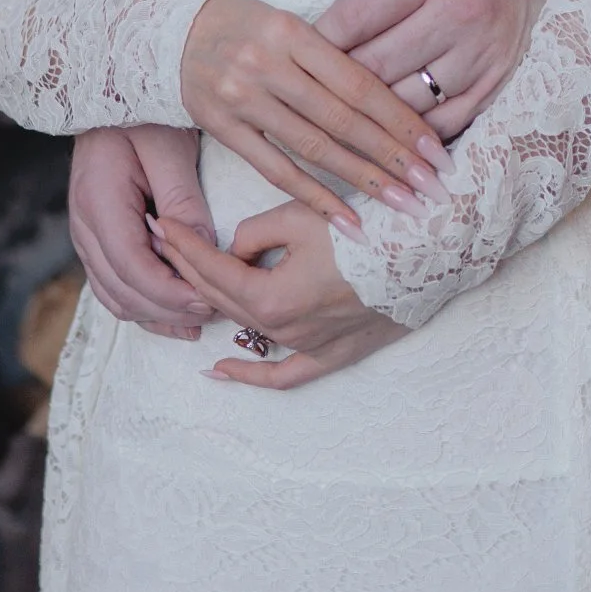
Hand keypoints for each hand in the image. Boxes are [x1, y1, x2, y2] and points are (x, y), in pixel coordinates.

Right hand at [69, 125, 214, 339]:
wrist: (111, 91)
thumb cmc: (143, 112)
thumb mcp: (169, 146)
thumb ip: (183, 199)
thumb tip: (202, 250)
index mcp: (98, 200)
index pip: (130, 266)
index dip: (169, 292)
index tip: (208, 300)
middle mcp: (83, 223)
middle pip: (121, 289)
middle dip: (168, 310)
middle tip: (215, 312)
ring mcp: (85, 233)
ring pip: (114, 295)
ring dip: (156, 314)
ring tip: (200, 319)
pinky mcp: (96, 236)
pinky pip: (113, 284)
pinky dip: (143, 303)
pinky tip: (176, 311)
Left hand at [150, 200, 405, 390]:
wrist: (429, 253)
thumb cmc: (367, 230)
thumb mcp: (301, 215)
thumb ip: (255, 234)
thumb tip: (235, 250)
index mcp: (272, 298)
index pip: (212, 269)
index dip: (183, 244)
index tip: (161, 224)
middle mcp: (285, 331)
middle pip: (221, 298)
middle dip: (188, 266)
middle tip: (165, 239)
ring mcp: (308, 347)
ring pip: (246, 328)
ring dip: (214, 302)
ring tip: (188, 279)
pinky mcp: (333, 354)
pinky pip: (285, 375)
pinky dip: (251, 376)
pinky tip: (220, 371)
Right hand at [179, 0, 450, 232]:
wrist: (175, 33)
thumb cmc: (250, 27)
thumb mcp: (291, 25)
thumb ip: (334, 60)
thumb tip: (397, 105)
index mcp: (293, 32)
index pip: (360, 83)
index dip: (401, 119)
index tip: (436, 149)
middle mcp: (266, 64)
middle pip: (342, 119)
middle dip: (393, 157)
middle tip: (432, 186)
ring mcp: (241, 98)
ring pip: (314, 148)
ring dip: (363, 181)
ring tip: (402, 205)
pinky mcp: (221, 128)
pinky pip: (276, 170)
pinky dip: (316, 197)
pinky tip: (348, 220)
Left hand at [317, 0, 560, 138]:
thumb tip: (319, 41)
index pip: (357, 15)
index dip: (318, 42)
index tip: (293, 58)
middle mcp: (459, 14)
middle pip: (376, 66)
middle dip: (333, 87)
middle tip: (304, 99)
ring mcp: (480, 55)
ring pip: (404, 104)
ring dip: (368, 118)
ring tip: (337, 123)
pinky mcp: (495, 86)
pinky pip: (442, 125)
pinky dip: (410, 135)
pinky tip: (386, 139)